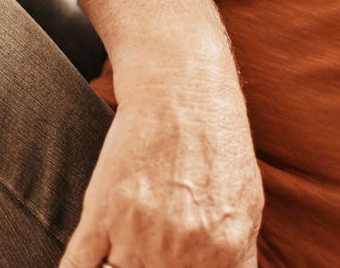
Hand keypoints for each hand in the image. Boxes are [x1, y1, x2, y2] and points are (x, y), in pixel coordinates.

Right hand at [57, 60, 262, 267]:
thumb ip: (235, 256)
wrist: (181, 89)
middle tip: (152, 249)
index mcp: (225, 251)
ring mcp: (142, 234)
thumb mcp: (246, 204)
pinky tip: (93, 259)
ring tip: (132, 236)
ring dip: (122, 262)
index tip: (174, 266)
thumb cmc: (216, 140)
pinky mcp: (103, 214)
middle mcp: (185, 249)